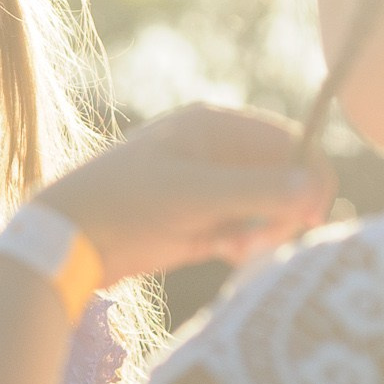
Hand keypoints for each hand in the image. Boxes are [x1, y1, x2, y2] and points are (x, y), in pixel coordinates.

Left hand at [40, 104, 335, 283]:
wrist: (67, 240)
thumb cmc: (125, 203)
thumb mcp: (193, 195)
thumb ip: (257, 191)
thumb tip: (316, 188)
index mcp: (215, 127)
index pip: (288, 142)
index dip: (309, 175)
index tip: (314, 214)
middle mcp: (216, 153)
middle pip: (282, 178)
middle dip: (283, 209)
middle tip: (265, 240)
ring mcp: (208, 189)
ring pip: (265, 208)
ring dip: (264, 231)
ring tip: (239, 251)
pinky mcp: (200, 223)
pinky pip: (244, 230)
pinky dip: (245, 244)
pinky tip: (227, 256)